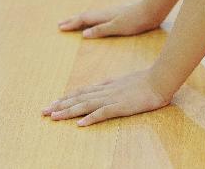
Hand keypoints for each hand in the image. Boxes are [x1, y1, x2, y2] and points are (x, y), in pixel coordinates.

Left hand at [42, 70, 169, 125]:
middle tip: (43, 112)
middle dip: (60, 105)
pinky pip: (103, 113)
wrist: (160, 79)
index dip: (66, 98)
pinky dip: (91, 118)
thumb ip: (113, 85)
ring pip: (86, 105)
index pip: (82, 92)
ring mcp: (113, 98)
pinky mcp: (121, 106)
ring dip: (68, 111)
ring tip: (54, 117)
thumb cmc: (147, 80)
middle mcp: (106, 91)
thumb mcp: (125, 81)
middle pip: (79, 98)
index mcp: (107, 86)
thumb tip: (101, 88)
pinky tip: (80, 124)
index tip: (52, 103)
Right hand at [58, 3, 161, 37]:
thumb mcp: (116, 28)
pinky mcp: (120, 13)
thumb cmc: (135, 20)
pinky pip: (100, 16)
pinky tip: (97, 20)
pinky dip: (92, 18)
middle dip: (73, 20)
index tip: (60, 28)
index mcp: (103, 16)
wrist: (152, 10)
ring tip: (74, 21)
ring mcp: (113, 12)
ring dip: (81, 18)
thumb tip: (83, 34)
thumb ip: (100, 30)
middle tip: (60, 23)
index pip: (84, 20)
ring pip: (93, 15)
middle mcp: (106, 12)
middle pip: (86, 16)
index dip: (72, 24)